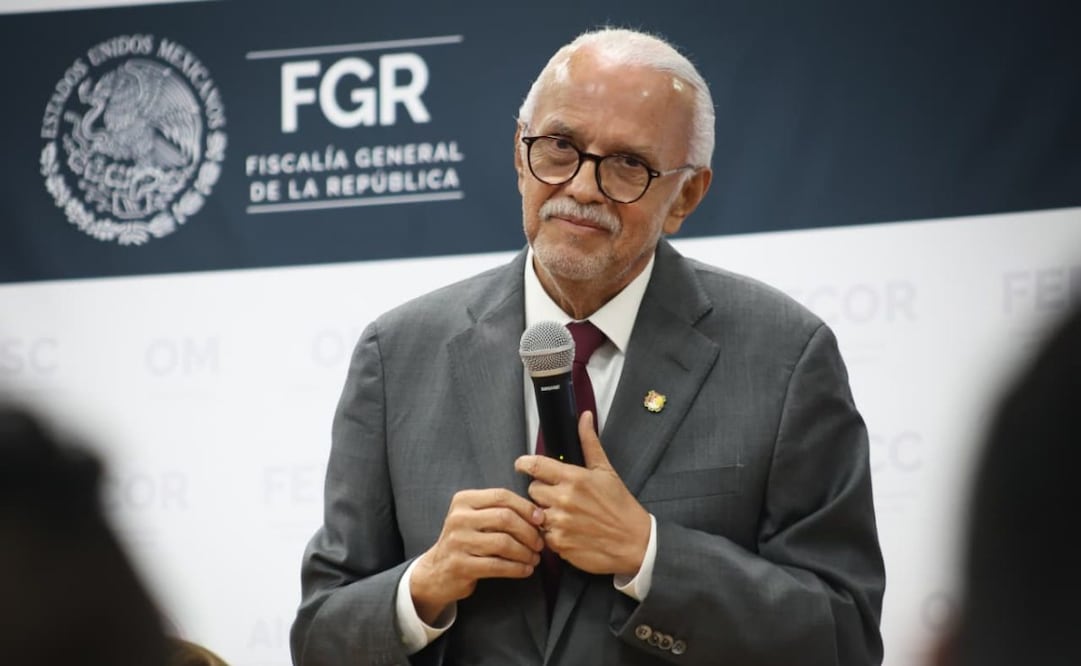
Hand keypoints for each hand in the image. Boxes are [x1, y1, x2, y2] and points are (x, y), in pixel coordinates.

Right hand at [410, 488, 544, 623]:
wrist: (437, 571)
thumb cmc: (467, 541)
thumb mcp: (476, 518)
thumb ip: (500, 511)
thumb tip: (539, 515)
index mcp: (463, 500)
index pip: (501, 496)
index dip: (526, 507)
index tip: (541, 520)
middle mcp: (458, 518)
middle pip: (505, 518)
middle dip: (529, 532)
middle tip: (540, 543)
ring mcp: (457, 542)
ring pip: (503, 543)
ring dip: (525, 552)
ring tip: (534, 558)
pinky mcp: (460, 565)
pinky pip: (497, 566)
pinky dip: (517, 568)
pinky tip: (525, 570)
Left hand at [514, 412, 650, 575]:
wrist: (634, 542)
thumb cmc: (620, 506)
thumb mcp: (606, 471)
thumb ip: (589, 443)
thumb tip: (585, 417)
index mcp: (573, 478)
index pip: (535, 465)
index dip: (524, 464)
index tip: (522, 465)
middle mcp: (563, 499)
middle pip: (532, 490)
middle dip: (542, 492)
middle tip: (558, 496)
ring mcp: (560, 522)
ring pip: (535, 512)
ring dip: (545, 513)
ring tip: (564, 515)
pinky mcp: (559, 543)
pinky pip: (543, 534)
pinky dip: (552, 533)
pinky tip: (568, 531)